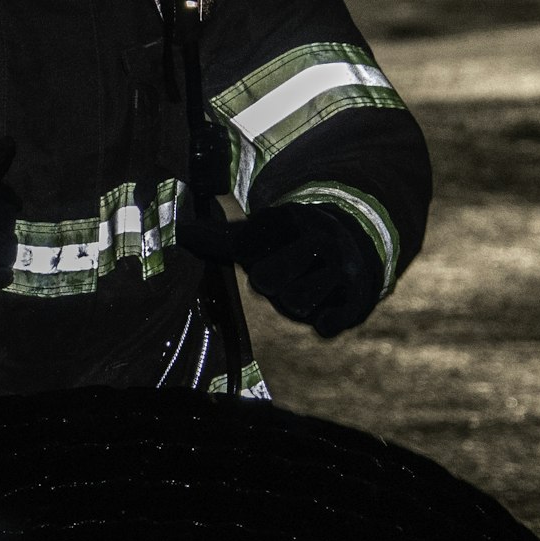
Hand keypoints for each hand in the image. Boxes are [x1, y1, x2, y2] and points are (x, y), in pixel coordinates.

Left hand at [231, 203, 382, 337]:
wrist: (354, 245)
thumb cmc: (290, 244)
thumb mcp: (261, 233)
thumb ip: (221, 238)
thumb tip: (184, 233)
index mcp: (290, 218)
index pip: (246, 246)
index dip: (246, 255)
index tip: (256, 250)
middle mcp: (318, 238)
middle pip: (267, 279)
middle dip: (266, 281)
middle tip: (275, 277)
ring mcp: (340, 268)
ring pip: (296, 303)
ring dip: (291, 303)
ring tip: (298, 291)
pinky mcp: (355, 297)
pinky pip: (328, 323)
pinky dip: (322, 322)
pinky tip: (323, 310)